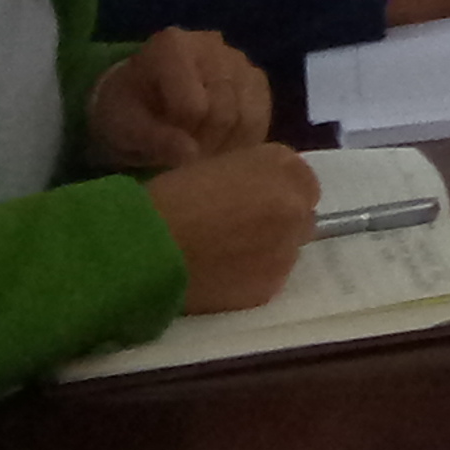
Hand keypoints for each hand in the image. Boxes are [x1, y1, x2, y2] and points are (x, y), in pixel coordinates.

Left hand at [85, 27, 272, 171]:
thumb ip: (153, 138)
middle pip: (225, 111)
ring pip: (248, 117)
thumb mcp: (124, 127)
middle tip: (181, 152)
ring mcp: (239, 61)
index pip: (193, 106)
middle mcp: (212, 45)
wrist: (139, 100)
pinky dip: (242, 141)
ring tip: (199, 147)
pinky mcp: (256, 80)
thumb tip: (190, 154)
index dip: (178, 134)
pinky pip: (262, 119)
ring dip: (224, 144)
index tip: (160, 141)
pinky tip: (219, 143)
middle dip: (202, 142)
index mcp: (172, 46)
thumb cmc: (125, 110)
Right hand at [142, 143, 318, 314]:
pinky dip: (255, 276)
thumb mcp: (215, 166)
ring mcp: (288, 247)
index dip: (278, 192)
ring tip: (229, 256)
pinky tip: (224, 276)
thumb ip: (251, 176)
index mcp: (280, 165)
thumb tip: (260, 194)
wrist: (148, 248)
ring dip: (270, 250)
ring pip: (290, 249)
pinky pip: (273, 277)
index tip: (257, 202)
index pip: (301, 180)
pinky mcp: (272, 284)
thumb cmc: (170, 198)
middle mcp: (294, 203)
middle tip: (243, 231)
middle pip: (301, 214)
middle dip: (280, 221)